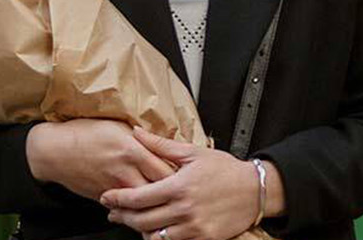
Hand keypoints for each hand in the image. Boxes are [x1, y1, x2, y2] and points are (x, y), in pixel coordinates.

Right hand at [24, 119, 175, 200]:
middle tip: (185, 197)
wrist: (55, 150)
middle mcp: (126, 171)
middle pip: (160, 190)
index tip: (190, 178)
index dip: (182, 176)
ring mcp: (115, 187)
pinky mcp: (105, 198)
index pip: (167, 168)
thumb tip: (165, 147)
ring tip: (169, 210)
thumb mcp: (118, 127)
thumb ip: (143, 139)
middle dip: (174, 195)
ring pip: (145, 205)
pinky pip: (127, 210)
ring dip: (157, 208)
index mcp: (133, 149)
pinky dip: (137, 212)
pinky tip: (146, 213)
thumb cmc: (86, 133)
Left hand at [99, 128, 272, 239]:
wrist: (255, 190)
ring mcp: (194, 227)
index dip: (118, 199)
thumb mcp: (192, 152)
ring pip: (156, 236)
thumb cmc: (225, 169)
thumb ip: (161, 145)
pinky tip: (155, 232)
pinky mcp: (204, 238)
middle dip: (123, 217)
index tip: (107, 198)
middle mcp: (184, 209)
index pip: (138, 197)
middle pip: (142, 220)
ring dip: (140, 231)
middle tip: (113, 213)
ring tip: (132, 223)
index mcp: (178, 186)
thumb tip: (136, 132)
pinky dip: (160, 239)